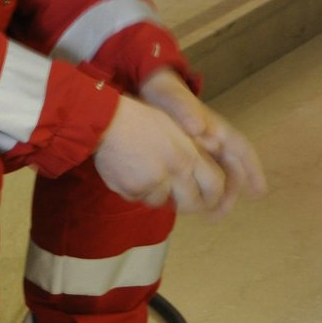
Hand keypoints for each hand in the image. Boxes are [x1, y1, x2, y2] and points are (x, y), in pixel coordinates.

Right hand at [93, 92, 228, 212]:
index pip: (215, 186)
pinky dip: (135, 190)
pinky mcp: (132, 189)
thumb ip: (192, 152)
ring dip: (156, 194)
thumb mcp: (175, 128)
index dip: (213, 196)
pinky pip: (138, 198)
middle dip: (187, 205)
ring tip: (145, 174)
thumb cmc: (141, 118)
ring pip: (162, 202)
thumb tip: (202, 175)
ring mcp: (153, 182)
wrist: (107, 118)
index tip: (207, 198)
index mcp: (190, 153)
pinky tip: (129, 172)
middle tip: (179, 200)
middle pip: (192, 203)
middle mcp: (176, 171)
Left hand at [139, 69, 266, 215]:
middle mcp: (213, 141)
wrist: (149, 91)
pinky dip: (195, 189)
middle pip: (229, 169)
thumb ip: (185, 110)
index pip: (241, 150)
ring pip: (214, 175)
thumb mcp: (173, 98)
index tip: (260, 192)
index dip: (253, 171)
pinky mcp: (183, 155)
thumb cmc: (165, 94)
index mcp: (216, 128)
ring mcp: (199, 149)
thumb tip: (200, 128)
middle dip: (229, 193)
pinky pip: (196, 175)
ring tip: (207, 215)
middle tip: (219, 214)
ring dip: (214, 195)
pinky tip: (187, 203)